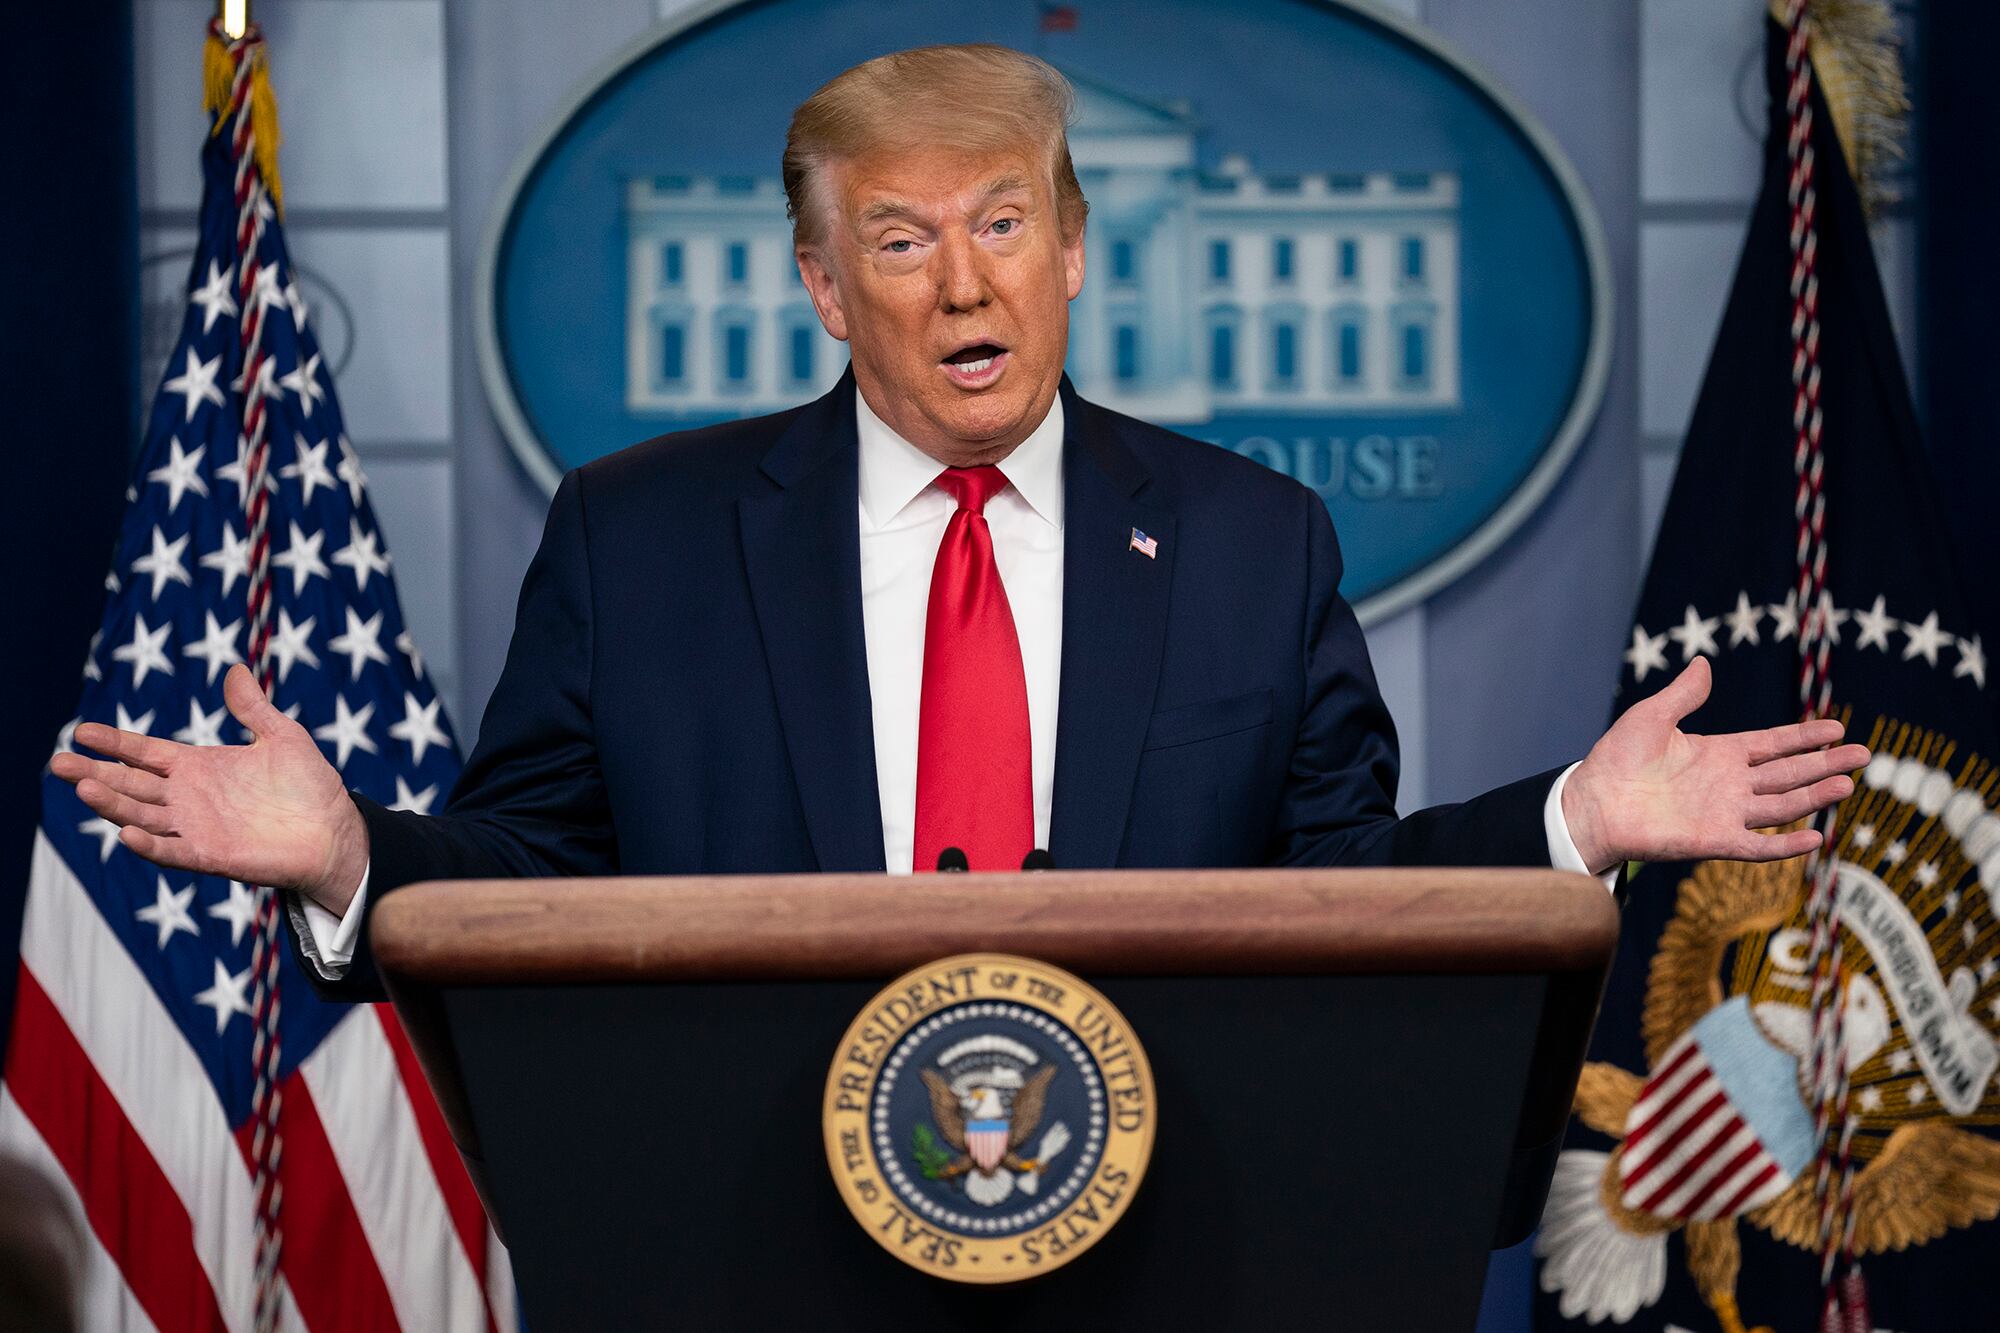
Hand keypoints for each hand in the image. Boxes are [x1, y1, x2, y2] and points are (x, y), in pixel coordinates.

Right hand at [50, 664, 369, 913]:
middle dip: (95, 774)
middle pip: (131, 784)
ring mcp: (196, 827)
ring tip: (82, 789)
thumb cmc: (310, 786)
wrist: (336, 829)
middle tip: (59, 763)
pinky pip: (172, 851)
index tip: (81, 731)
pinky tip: (125, 833)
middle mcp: (189, 797)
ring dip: (112, 805)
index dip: (115, 743)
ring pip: (142, 815)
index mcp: (199, 767)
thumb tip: (236, 669)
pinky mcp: (211, 855)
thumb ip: (253, 708)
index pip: (145, 752)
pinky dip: (149, 844)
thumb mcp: (282, 737)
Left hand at [1561, 657, 1868, 875]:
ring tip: (1848, 784)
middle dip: (1824, 763)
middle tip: (1863, 754)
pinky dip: (1785, 844)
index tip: (1838, 728)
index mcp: (1717, 753)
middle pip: (1787, 772)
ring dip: (1814, 796)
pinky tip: (1815, 837)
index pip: (1772, 744)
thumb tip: (1704, 662)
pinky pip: (1758, 845)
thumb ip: (1683, 695)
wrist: (1593, 803)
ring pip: (1781, 804)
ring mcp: (1724, 813)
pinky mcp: (1714, 840)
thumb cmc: (1615, 760)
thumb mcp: (1651, 716)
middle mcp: (1728, 784)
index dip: (1803, 736)